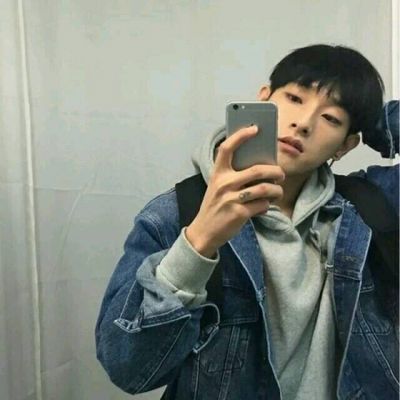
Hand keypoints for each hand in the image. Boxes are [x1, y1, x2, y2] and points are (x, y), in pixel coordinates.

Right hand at [186, 125, 284, 257]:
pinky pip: (263, 205)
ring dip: (277, 190)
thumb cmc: (214, 206)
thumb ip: (233, 176)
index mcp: (217, 174)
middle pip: (258, 170)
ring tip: (278, 191)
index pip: (227, 148)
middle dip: (276, 171)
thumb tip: (261, 166)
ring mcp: (232, 199)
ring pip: (265, 189)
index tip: (255, 128)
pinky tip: (265, 206)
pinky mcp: (239, 213)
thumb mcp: (217, 187)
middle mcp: (224, 184)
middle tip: (281, 174)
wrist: (204, 231)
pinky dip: (267, 205)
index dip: (242, 136)